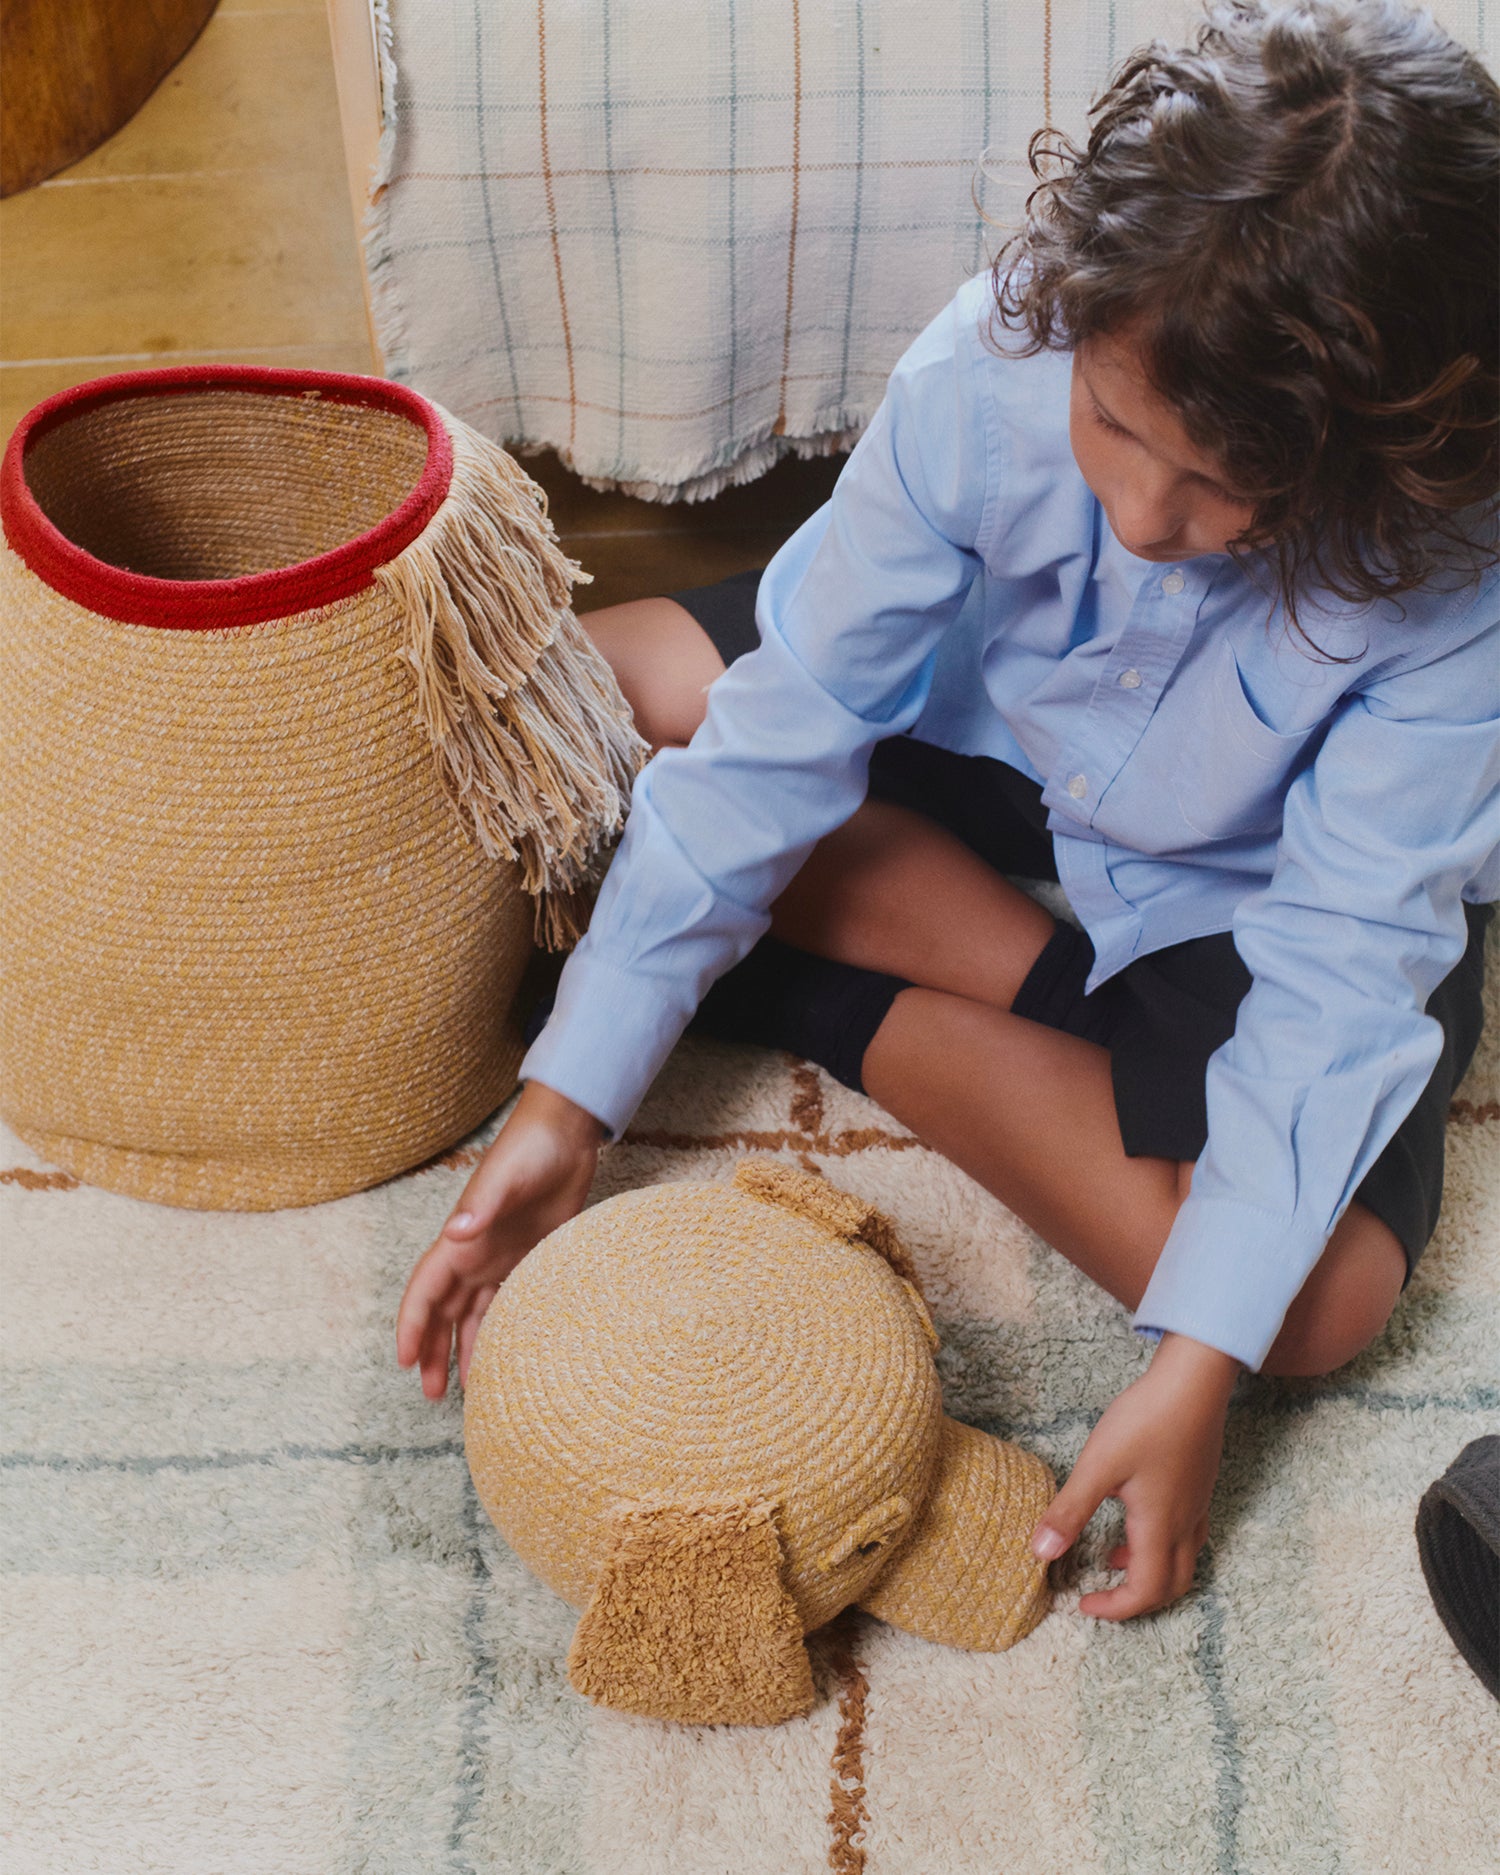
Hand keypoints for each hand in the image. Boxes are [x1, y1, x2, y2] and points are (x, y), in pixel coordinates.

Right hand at [396, 1080, 604, 1398]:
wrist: (567, 1135)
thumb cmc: (530, 1150)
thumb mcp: (506, 1177)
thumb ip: (482, 1206)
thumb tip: (455, 1233)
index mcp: (460, 1240)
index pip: (425, 1290)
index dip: (413, 1325)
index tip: (406, 1361)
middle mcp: (473, 1255)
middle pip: (443, 1312)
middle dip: (433, 1351)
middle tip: (431, 1394)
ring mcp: (500, 1259)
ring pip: (472, 1315)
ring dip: (463, 1349)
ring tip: (463, 1390)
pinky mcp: (528, 1260)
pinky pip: (507, 1304)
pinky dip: (499, 1332)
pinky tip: (505, 1357)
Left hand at [1030, 1333, 1237, 1618]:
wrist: (1193, 1383)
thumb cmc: (1146, 1422)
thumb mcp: (1097, 1466)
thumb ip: (1069, 1511)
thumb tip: (1040, 1554)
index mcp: (1159, 1528)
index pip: (1145, 1592)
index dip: (1115, 1609)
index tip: (1083, 1605)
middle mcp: (1185, 1525)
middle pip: (1170, 1586)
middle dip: (1136, 1599)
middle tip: (1101, 1594)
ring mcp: (1196, 1505)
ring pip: (1182, 1561)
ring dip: (1149, 1571)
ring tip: (1111, 1555)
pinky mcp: (1198, 1485)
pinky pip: (1186, 1535)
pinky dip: (1161, 1545)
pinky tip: (1136, 1516)